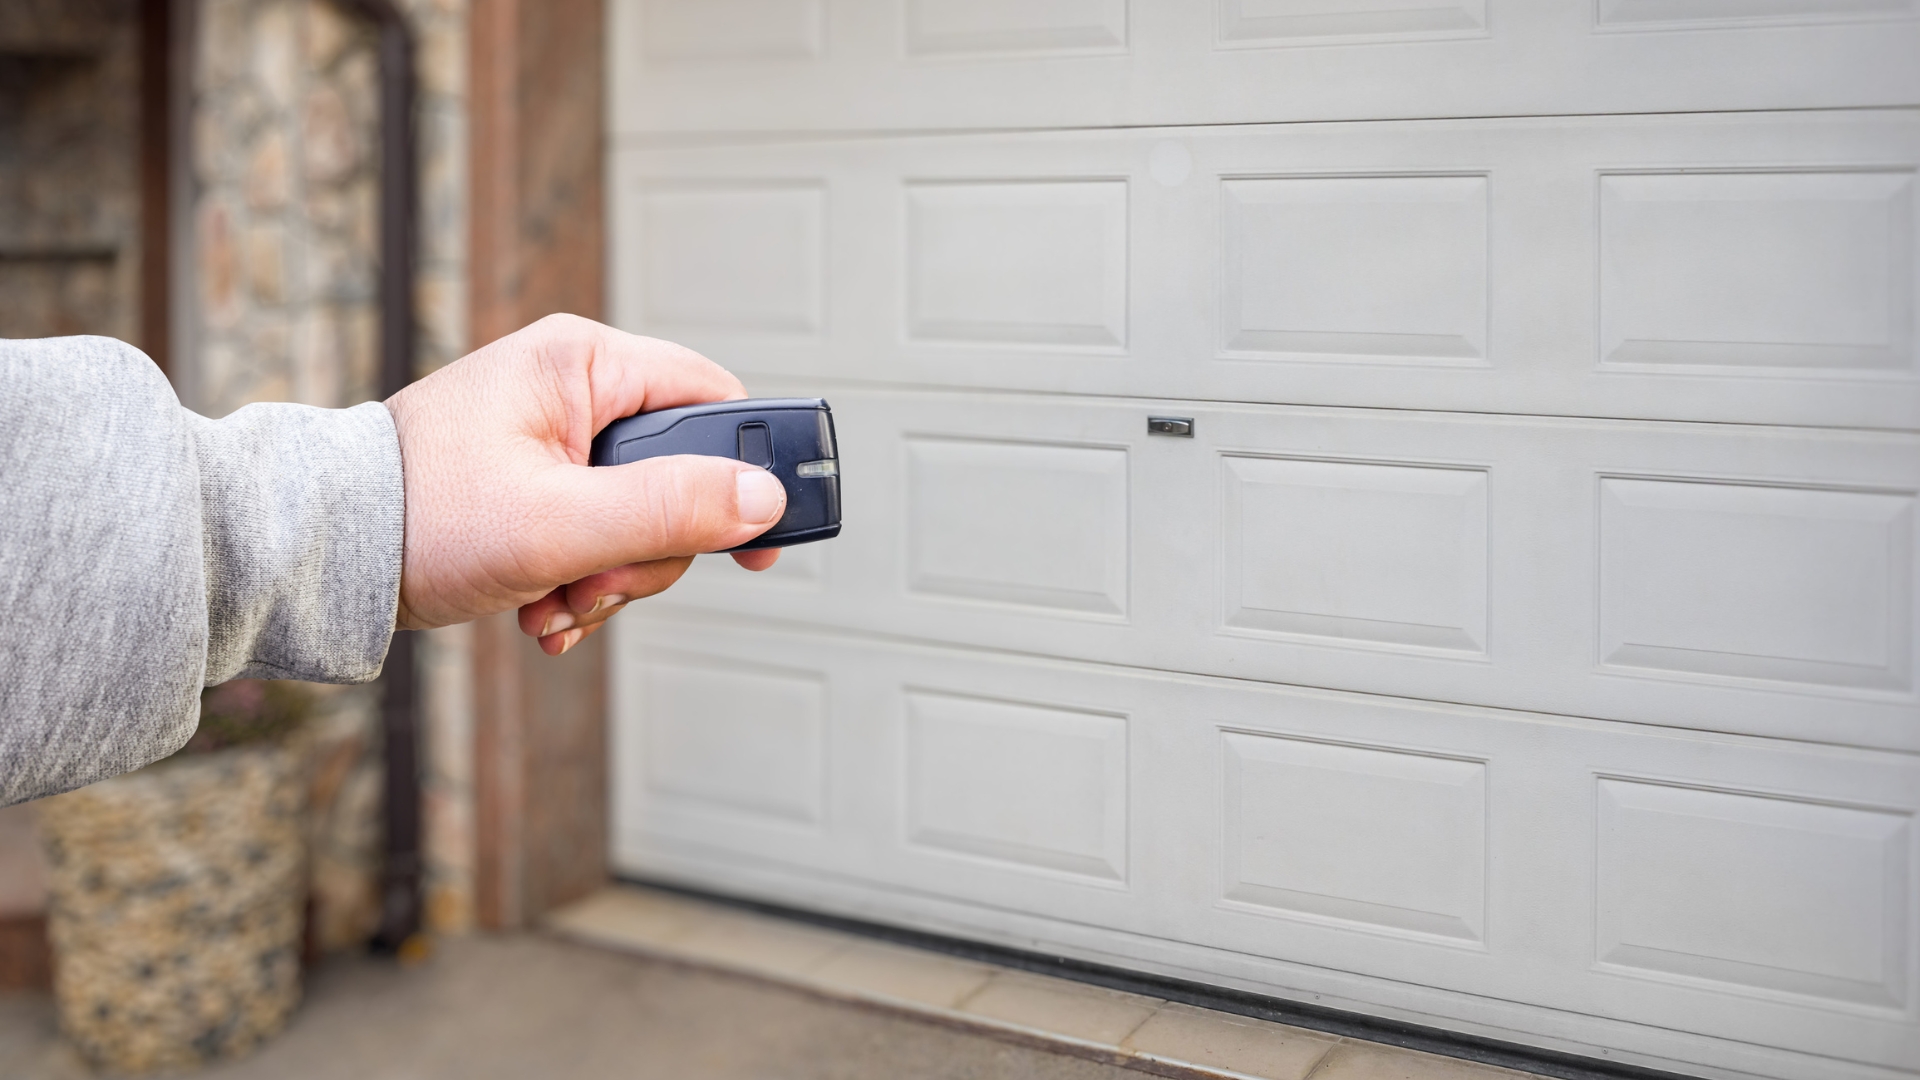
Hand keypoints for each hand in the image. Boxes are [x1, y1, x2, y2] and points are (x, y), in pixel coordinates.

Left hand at [383, 314, 782, 654]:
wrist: (318, 555)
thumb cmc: (415, 517)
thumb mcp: (559, 523)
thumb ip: (668, 508)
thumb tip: (762, 498)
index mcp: (582, 362)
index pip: (713, 400)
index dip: (748, 471)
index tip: (760, 539)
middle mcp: (573, 388)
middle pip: (680, 475)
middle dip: (648, 550)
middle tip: (599, 583)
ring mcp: (553, 437)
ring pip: (641, 517)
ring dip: (611, 578)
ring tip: (556, 601)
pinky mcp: (536, 481)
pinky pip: (599, 534)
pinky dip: (581, 581)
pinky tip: (543, 606)